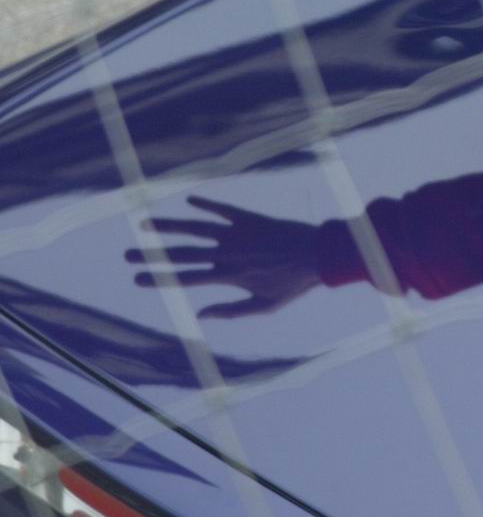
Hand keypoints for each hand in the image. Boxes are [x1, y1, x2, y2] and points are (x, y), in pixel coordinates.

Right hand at [129, 198, 325, 318]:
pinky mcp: (251, 219)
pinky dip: (206, 204)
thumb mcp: (265, 306)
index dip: (159, 279)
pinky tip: (189, 200)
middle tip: (126, 255)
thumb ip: (231, 311)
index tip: (135, 280)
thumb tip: (200, 316)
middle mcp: (228, 253)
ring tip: (144, 225)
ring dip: (169, 227)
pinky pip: (224, 209)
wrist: (322, 254)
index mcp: (229, 275)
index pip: (185, 278)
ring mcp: (238, 234)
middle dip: (151, 255)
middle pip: (182, 254)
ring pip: (196, 228)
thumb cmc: (295, 283)